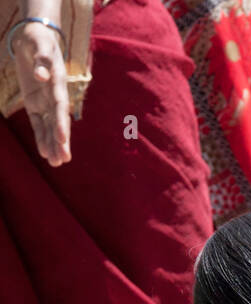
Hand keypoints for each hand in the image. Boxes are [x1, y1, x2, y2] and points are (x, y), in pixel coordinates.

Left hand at [12, 21, 70, 165]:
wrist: (34, 40)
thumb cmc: (39, 40)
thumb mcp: (40, 44)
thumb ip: (41, 60)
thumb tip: (41, 75)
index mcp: (58, 82)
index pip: (60, 106)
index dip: (61, 122)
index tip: (62, 138)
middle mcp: (54, 95)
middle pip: (58, 121)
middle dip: (61, 141)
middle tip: (63, 160)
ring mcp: (45, 101)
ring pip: (49, 127)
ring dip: (53, 145)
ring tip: (56, 164)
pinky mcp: (35, 104)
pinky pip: (38, 123)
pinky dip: (41, 137)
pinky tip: (45, 153)